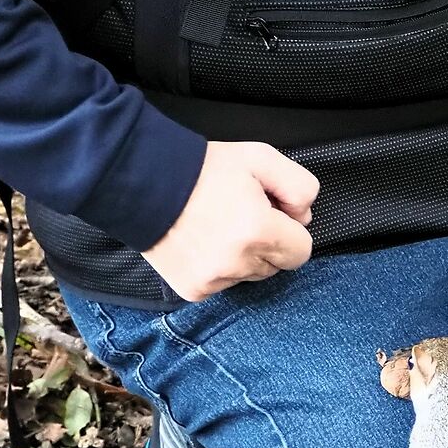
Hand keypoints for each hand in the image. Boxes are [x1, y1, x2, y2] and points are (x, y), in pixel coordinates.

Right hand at [142, 139, 317, 299]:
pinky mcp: (194, 289)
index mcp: (259, 231)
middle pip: (276, 265)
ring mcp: (214, 279)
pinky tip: (202, 242)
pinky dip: (219, 267)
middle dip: (267, 243)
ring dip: (243, 256)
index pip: (301, 251)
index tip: (272, 214)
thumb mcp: (261, 158)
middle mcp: (237, 262)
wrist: (144, 183)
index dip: (290, 230)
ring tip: (217, 226)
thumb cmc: (203, 169)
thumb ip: (299, 187)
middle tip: (241, 214)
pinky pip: (224, 284)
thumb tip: (303, 217)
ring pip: (250, 275)